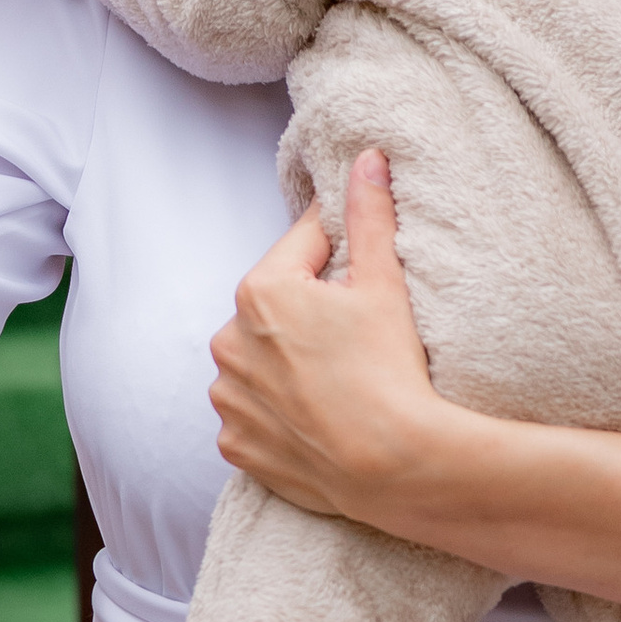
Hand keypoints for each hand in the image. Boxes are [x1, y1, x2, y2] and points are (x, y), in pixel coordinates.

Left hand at [209, 150, 444, 516]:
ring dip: (286, 364)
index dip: (340, 256)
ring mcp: (228, 396)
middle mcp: (228, 340)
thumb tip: (366, 157)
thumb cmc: (390, 369)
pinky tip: (316, 417)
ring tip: (336, 381)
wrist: (392, 464)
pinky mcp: (234, 443)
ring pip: (259, 362)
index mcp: (260, 291)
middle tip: (356, 339)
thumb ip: (369, 215)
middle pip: (276, 309)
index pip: (302, 248)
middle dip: (308, 314)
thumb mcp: (385, 283)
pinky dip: (277, 414)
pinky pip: (253, 415)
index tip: (362, 272)